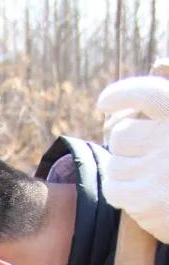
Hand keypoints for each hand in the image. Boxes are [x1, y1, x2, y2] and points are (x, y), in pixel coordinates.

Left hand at [97, 70, 168, 242]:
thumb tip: (159, 64)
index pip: (148, 94)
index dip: (123, 93)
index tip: (104, 102)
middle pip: (121, 134)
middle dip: (125, 145)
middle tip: (142, 155)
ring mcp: (159, 172)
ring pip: (115, 165)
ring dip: (125, 172)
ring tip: (150, 179)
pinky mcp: (147, 200)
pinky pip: (114, 190)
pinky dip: (123, 194)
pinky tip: (145, 196)